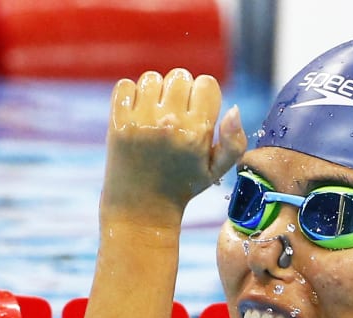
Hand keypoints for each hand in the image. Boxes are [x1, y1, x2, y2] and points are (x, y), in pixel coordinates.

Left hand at [101, 68, 246, 228]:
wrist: (142, 207)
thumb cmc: (182, 185)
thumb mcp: (216, 170)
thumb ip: (234, 142)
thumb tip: (234, 110)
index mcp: (197, 132)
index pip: (207, 84)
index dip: (205, 95)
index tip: (198, 112)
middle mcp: (170, 123)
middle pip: (181, 76)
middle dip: (181, 91)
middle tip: (176, 114)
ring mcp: (142, 120)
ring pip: (153, 78)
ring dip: (156, 92)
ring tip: (156, 115)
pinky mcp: (119, 120)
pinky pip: (125, 85)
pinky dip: (131, 95)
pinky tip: (137, 115)